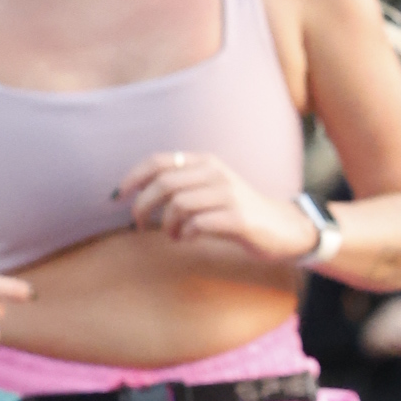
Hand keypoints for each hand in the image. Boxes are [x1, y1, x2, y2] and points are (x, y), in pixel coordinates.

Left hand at [114, 149, 314, 262]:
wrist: (282, 228)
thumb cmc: (237, 212)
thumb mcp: (209, 190)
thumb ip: (180, 187)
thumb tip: (138, 195)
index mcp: (205, 162)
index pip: (158, 161)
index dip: (133, 178)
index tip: (118, 197)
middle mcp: (215, 173)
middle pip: (163, 184)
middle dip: (143, 206)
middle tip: (139, 225)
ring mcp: (228, 194)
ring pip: (178, 205)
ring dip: (168, 225)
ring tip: (175, 235)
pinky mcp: (237, 217)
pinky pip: (198, 224)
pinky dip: (186, 234)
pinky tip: (190, 239)